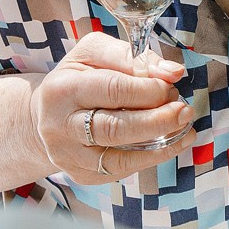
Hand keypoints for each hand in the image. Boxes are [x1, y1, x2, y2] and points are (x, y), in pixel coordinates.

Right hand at [28, 32, 193, 181]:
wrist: (43, 115)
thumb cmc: (76, 78)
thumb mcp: (96, 53)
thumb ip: (134, 57)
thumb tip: (173, 73)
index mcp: (62, 89)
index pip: (113, 90)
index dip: (149, 90)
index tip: (170, 86)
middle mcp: (60, 126)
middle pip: (115, 129)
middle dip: (158, 120)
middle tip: (184, 111)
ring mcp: (68, 156)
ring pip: (120, 158)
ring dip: (160, 145)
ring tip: (184, 130)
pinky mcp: (80, 175)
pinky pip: (121, 171)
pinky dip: (150, 158)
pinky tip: (169, 144)